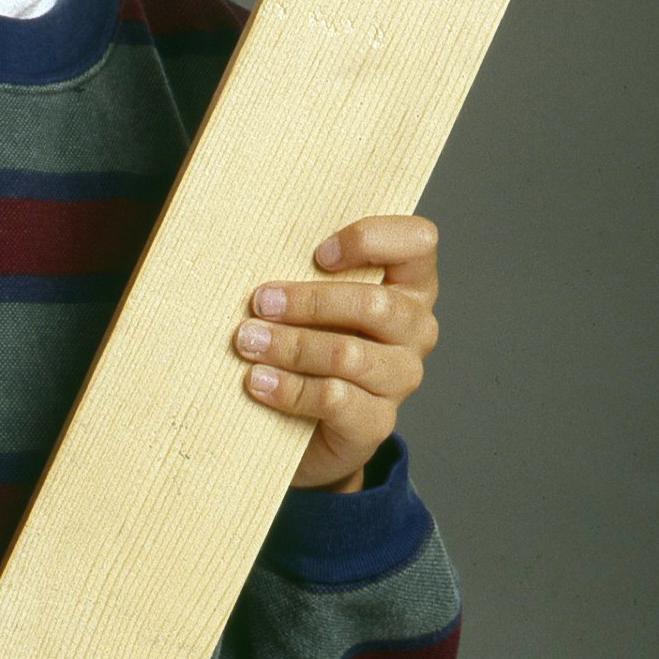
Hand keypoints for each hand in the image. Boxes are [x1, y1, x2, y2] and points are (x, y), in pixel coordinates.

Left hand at [235, 213, 440, 490]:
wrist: (306, 421)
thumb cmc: (305, 336)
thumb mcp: (309, 296)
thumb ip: (298, 265)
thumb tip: (241, 237)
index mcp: (408, 284)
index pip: (417, 241)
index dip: (371, 240)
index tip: (318, 254)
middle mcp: (414, 329)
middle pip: (374, 304)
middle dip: (308, 301)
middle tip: (258, 302)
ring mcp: (401, 377)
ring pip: (348, 354)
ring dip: (290, 345)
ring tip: (247, 341)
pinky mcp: (377, 420)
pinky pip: (336, 399)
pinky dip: (290, 388)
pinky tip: (258, 381)